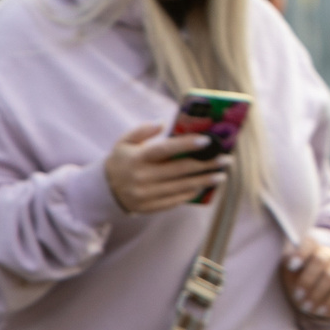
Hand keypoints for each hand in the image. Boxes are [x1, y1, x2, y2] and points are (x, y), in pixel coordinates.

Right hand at [103, 123, 226, 214]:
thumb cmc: (122, 160)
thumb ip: (142, 130)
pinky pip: (176, 200)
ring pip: (182, 187)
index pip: (165, 149)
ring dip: (204, 181)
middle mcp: (142, 177)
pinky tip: (204, 186)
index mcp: (137, 158)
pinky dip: (192, 193)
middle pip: (180, 170)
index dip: (186, 145)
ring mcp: (146, 195)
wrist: (104, 190)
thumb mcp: (124, 141)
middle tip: (225, 159)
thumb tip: (163, 122)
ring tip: (221, 174)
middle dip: (206, 164)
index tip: (207, 140)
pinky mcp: (150, 207)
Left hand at [282, 238, 329, 321]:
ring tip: (306, 307)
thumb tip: (289, 262)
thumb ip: (289, 265)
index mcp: (313, 249)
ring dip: (317, 293)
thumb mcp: (291, 273)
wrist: (321, 297)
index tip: (291, 266)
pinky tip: (320, 311)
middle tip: (297, 296)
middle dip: (307, 279)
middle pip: (320, 259)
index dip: (301, 252)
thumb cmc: (302, 281)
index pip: (309, 243)